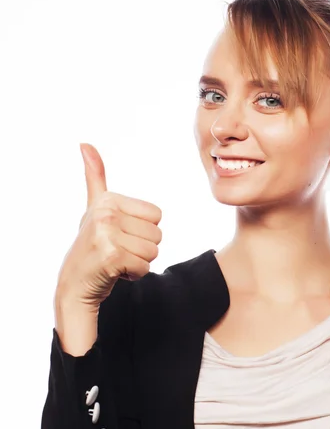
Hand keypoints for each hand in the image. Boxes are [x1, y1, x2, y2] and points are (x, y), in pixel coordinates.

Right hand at [56, 143, 162, 309]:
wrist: (74, 284)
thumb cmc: (91, 245)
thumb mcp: (95, 208)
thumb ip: (95, 177)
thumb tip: (85, 144)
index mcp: (108, 199)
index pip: (157, 215)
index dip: (143, 230)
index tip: (120, 234)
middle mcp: (105, 213)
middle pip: (157, 234)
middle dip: (142, 248)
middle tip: (118, 251)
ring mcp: (106, 235)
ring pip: (153, 251)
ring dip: (139, 262)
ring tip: (117, 261)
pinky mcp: (111, 257)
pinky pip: (145, 267)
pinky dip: (134, 275)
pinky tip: (115, 272)